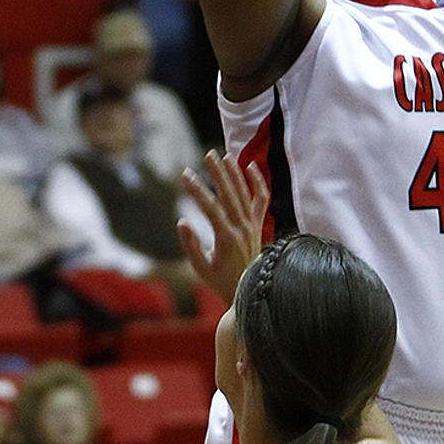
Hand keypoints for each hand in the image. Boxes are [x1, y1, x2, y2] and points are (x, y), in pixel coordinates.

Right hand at [177, 151, 268, 303]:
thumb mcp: (201, 269)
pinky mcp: (257, 225)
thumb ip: (191, 245)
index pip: (210, 208)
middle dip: (218, 173)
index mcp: (226, 239)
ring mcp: (252, 226)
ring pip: (244, 194)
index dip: (197, 190)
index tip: (185, 175)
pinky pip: (261, 200)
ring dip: (234, 173)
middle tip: (208, 154)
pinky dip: (258, 183)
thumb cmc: (221, 282)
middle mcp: (242, 229)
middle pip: (229, 194)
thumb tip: (182, 221)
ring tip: (224, 155)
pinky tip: (250, 166)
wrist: (249, 290)